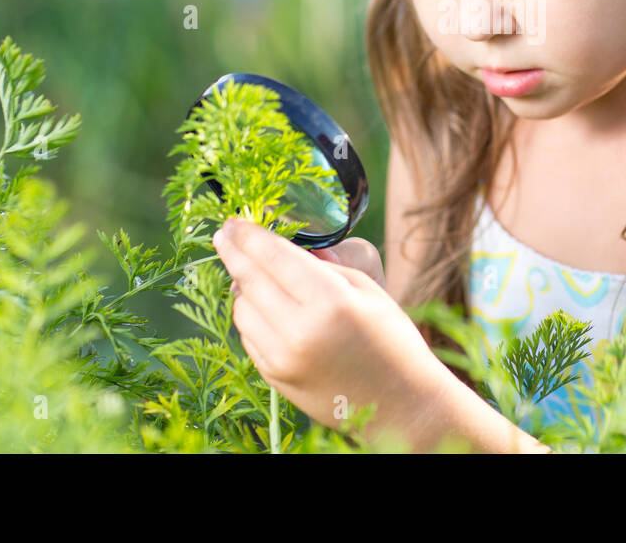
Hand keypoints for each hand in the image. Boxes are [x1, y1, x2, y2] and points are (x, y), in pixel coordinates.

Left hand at [212, 217, 445, 445]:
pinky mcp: (275, 378)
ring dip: (242, 287)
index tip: (234, 221)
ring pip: (242, 310)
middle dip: (234, 253)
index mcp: (330, 303)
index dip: (250, 236)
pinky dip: (251, 317)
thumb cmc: (393, 341)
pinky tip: (262, 306)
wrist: (401, 404)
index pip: (275, 258)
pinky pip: (249, 337)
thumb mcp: (369, 290)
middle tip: (224, 234)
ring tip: (250, 273)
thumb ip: (327, 266)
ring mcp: (283, 359)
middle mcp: (300, 332)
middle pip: (250, 281)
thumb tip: (289, 248)